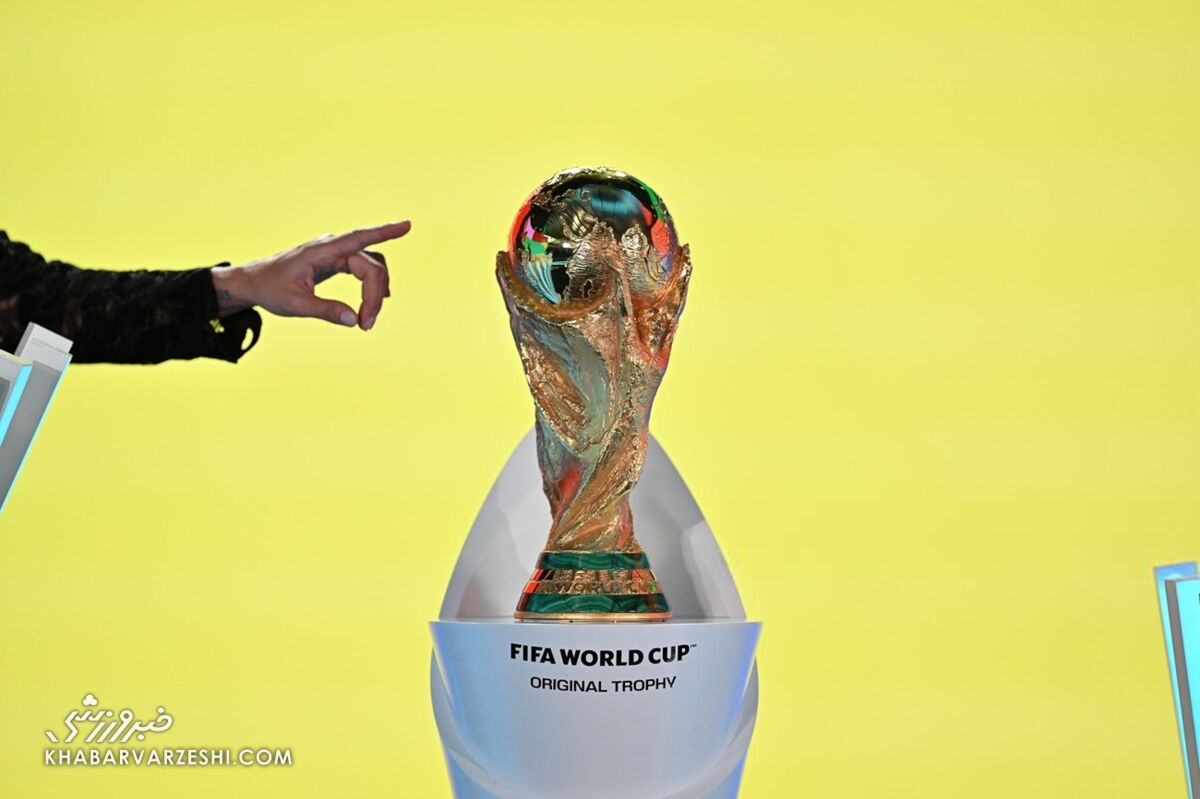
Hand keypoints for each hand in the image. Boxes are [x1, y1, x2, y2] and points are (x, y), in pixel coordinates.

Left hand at [211, 220, 410, 329]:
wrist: (255, 282)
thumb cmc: (271, 290)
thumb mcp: (294, 305)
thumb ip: (324, 310)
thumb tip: (353, 320)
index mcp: (320, 251)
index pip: (358, 239)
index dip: (384, 232)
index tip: (407, 225)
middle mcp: (331, 247)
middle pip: (370, 265)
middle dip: (375, 294)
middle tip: (366, 325)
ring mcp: (335, 253)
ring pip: (370, 266)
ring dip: (375, 291)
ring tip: (368, 319)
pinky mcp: (336, 261)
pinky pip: (363, 267)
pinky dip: (371, 285)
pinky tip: (373, 303)